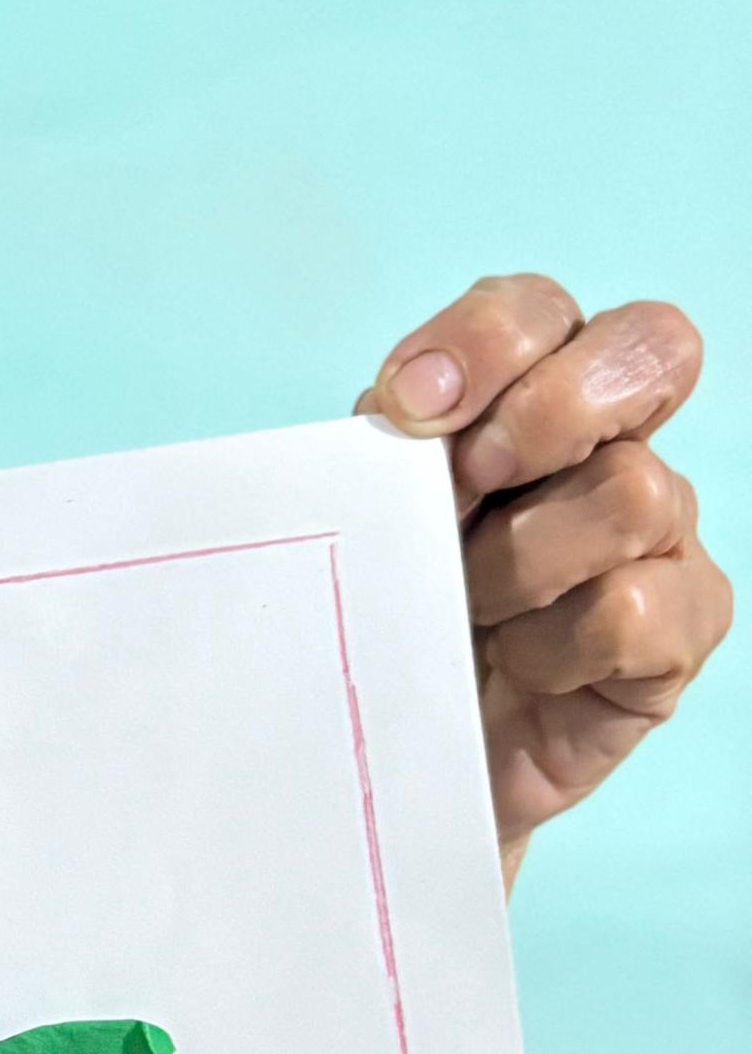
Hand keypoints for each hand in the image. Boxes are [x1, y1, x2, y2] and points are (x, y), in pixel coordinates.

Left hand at [362, 276, 730, 873]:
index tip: (402, 411)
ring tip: (467, 608)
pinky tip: (520, 666)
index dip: (481, 343)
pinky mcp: (685, 627)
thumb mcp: (368, 511)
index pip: (543, 307)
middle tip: (463, 492)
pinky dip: (552, 645)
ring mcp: (667, 531)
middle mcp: (619, 439)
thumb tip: (408, 409)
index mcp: (533, 384)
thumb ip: (390, 446)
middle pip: (653, 346)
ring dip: (520, 558)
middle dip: (541, 415)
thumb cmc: (387, 605)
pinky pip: (632, 610)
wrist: (398, 747)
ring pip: (633, 490)